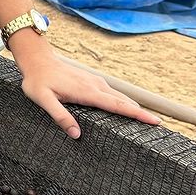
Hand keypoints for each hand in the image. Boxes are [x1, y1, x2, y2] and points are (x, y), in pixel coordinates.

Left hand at [18, 54, 160, 138]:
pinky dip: (124, 102)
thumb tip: (77, 135)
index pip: (118, 106)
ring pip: (120, 97)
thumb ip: (59, 116)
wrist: (37, 59)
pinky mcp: (92, 82)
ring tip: (148, 120)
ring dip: (134, 107)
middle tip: (159, 126)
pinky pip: (112, 93)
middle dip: (141, 113)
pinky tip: (126, 108)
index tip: (155, 122)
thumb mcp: (43, 100)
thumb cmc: (37, 81)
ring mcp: (95, 82)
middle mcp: (95, 86)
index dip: (137, 115)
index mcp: (87, 92)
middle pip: (124, 101)